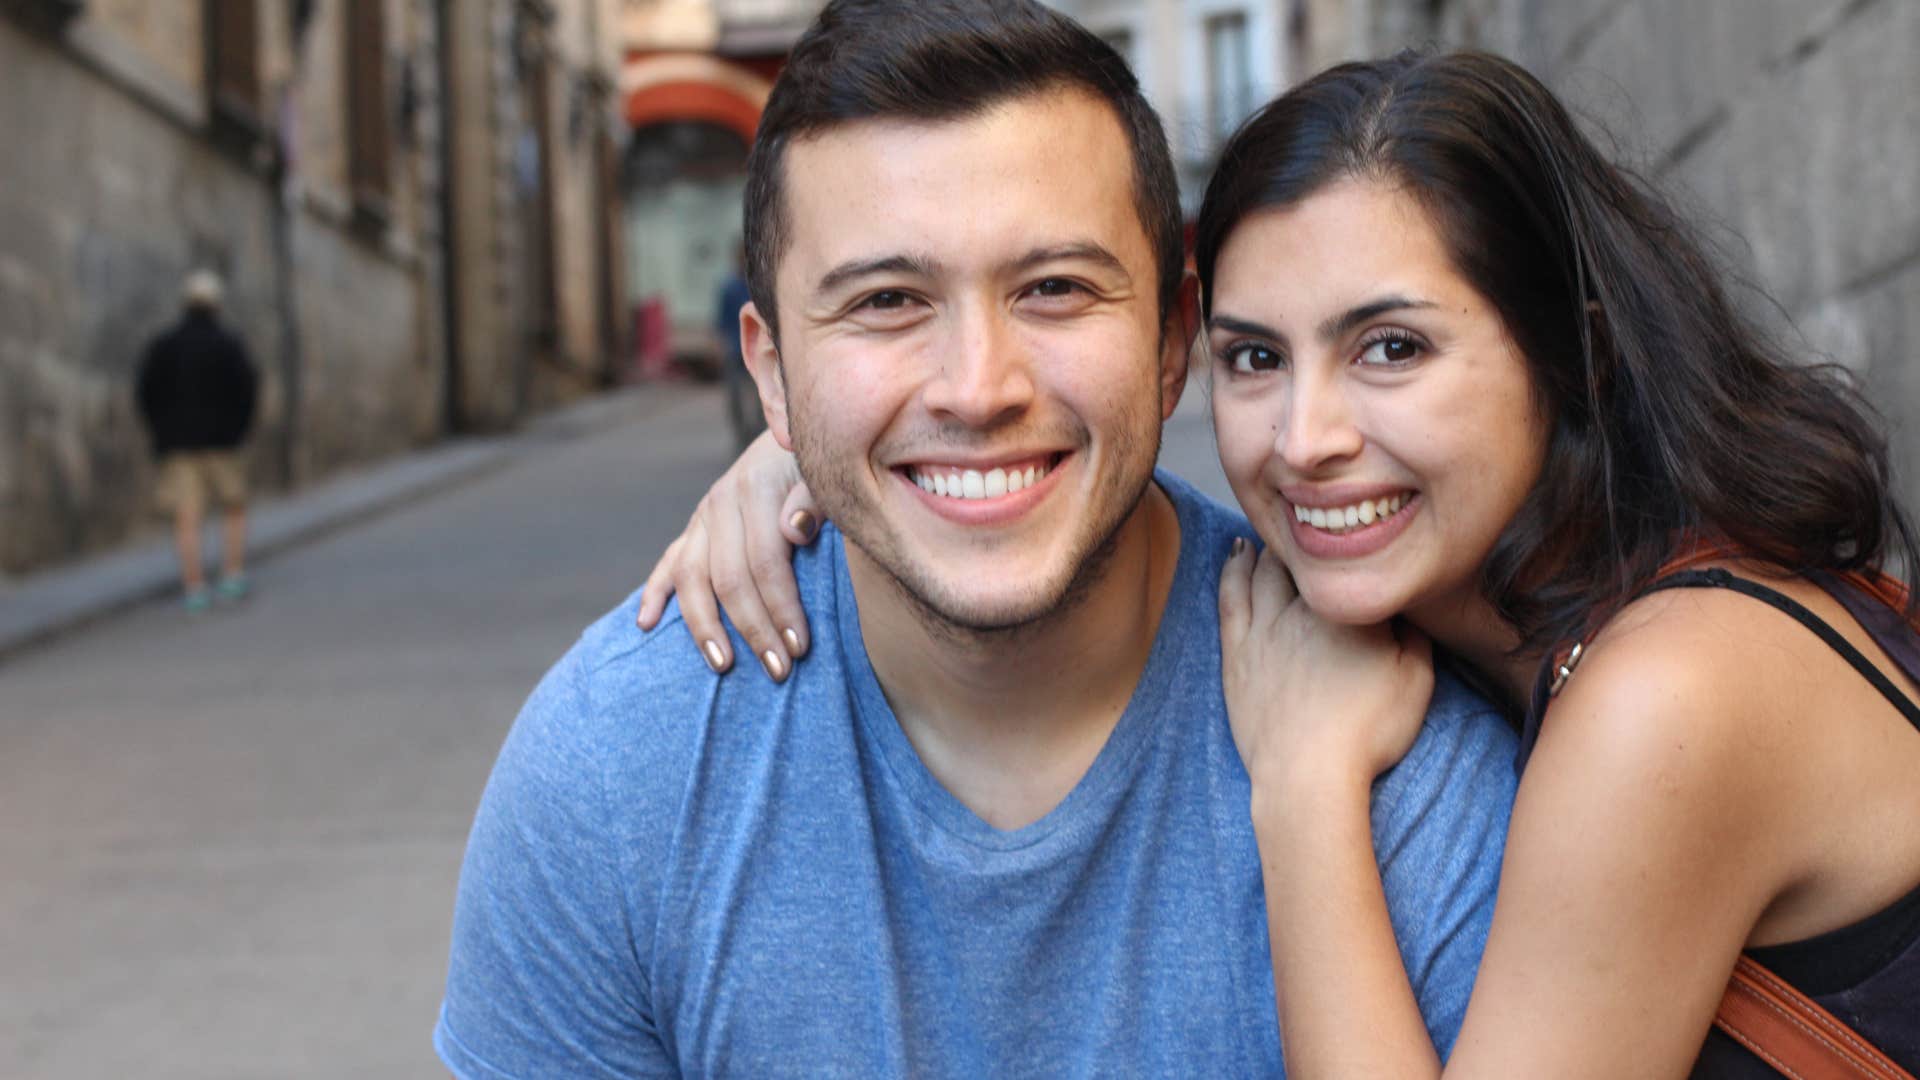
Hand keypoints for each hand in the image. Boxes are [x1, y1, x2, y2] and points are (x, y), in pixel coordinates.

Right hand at [636, 429, 822, 680]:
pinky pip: (668, 562)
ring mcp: (703, 517)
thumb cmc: (819, 468)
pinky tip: (645, 625)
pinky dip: (654, 593)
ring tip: (722, 666)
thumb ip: (814, 498)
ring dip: (704, 625)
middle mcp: (721, 502)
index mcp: (756, 489)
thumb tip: (795, 530)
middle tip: (778, 671)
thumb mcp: (824, 475)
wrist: (795, 437)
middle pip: (728, 578)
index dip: (782, 608)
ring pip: (690, 577)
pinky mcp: (694, 528)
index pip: (765, 562)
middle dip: (753, 629)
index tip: (800, 649)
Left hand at [1217, 541, 1433, 791]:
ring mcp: (1265, 628)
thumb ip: (1415, 636)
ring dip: (1274, 546)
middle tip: (1315, 524)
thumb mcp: (1418, 682)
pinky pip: (1230, 595)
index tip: (1357, 531)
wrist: (1309, 774)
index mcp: (1351, 610)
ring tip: (1282, 532)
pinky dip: (1233, 568)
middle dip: (1310, 539)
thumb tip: (1405, 607)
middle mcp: (1303, 608)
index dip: (1353, 545)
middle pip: (1304, 558)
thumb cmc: (1369, 732)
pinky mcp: (1237, 652)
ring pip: (1264, 568)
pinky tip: (1237, 553)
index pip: (1351, 562)